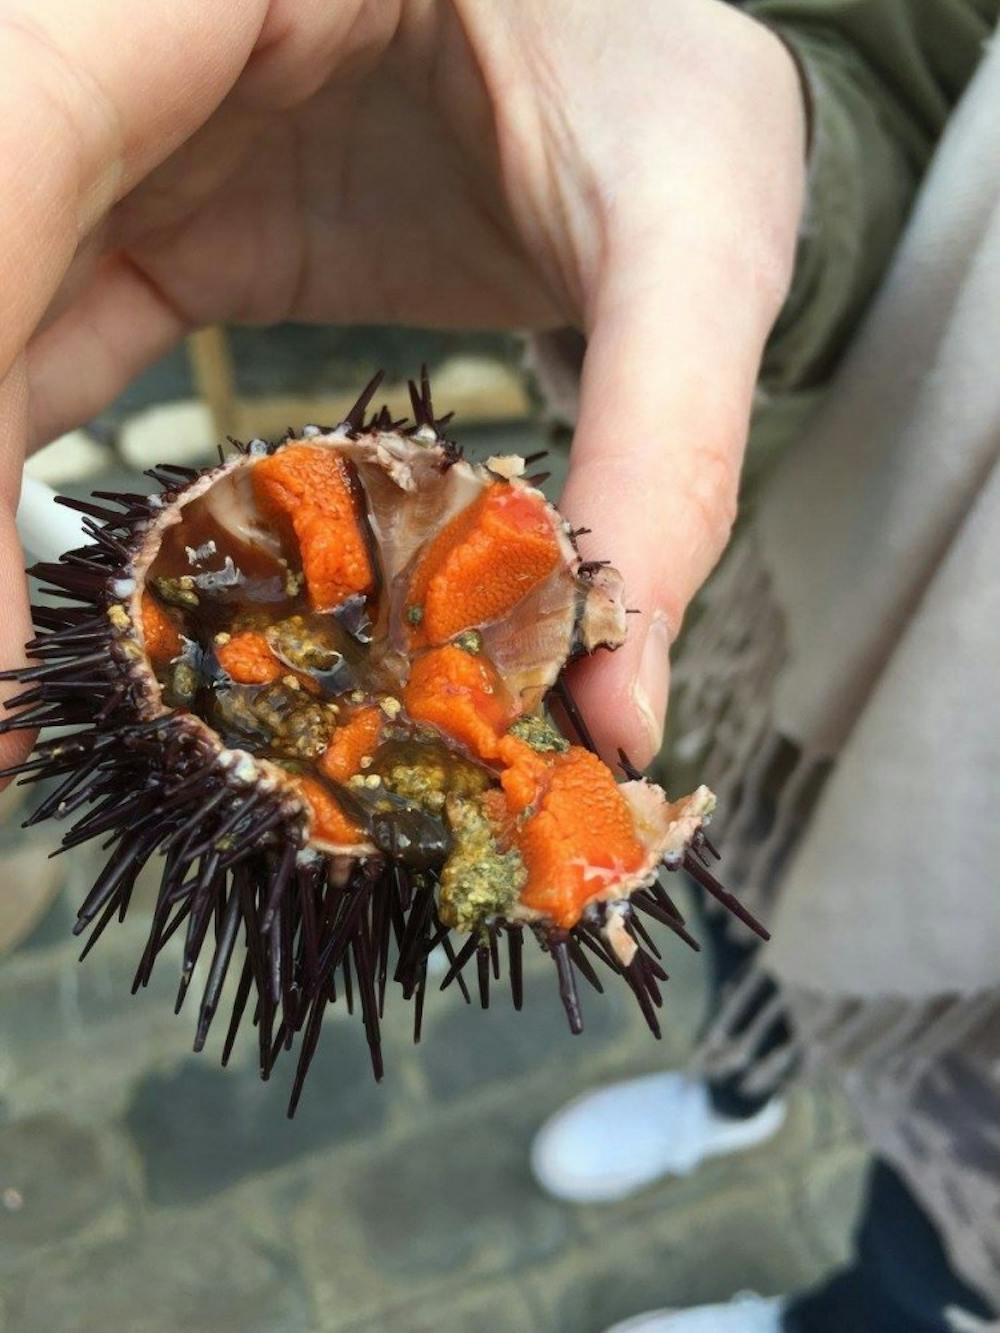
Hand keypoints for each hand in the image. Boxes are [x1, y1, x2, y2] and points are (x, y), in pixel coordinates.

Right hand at [0, 0, 806, 772]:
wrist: (641, 20)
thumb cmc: (662, 73)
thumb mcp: (700, 235)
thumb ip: (661, 457)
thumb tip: (616, 711)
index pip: (19, 155)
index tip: (2, 637)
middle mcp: (144, 34)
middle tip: (5, 714)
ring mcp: (134, 122)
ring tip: (26, 691)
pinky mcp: (160, 204)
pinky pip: (49, 337)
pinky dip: (29, 473)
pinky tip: (79, 602)